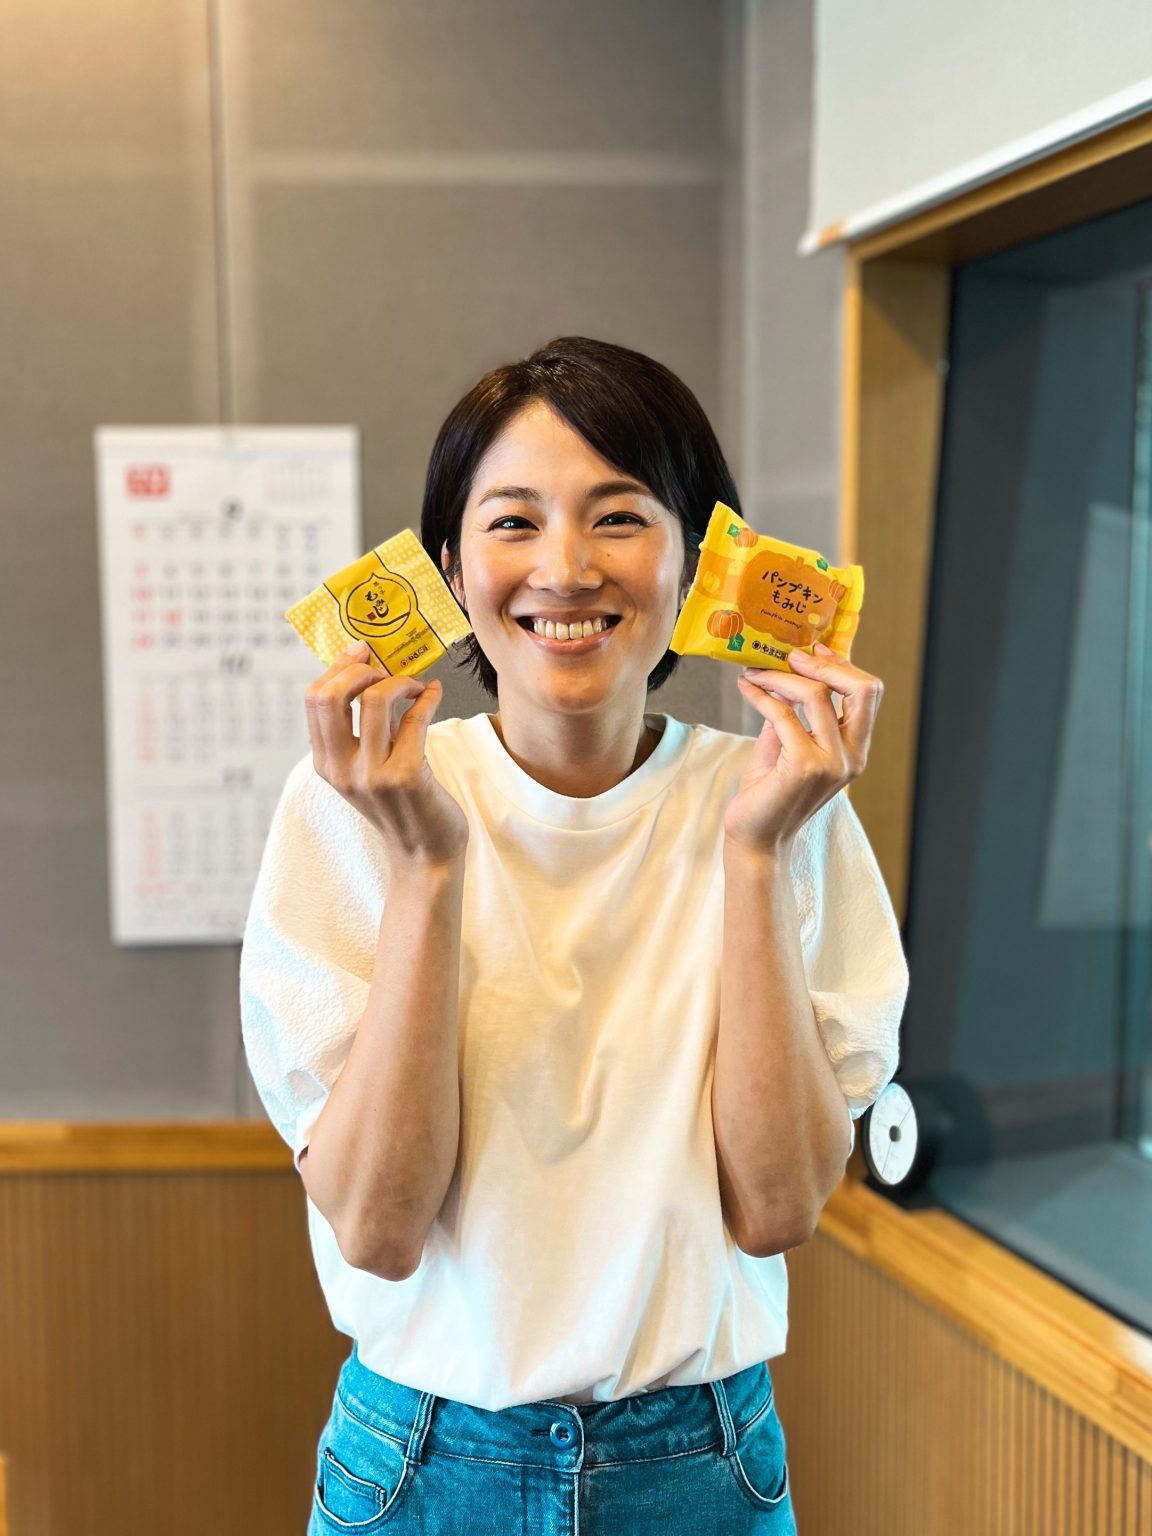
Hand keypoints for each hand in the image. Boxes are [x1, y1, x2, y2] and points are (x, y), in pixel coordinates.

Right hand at [304, 641, 468, 864]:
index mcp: (326, 764)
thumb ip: (358, 735)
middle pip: (330, 696)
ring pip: (375, 700)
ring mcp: (372, 774)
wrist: (425, 856)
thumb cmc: (400, 807)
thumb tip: (368, 675)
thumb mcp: (364, 772)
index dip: (337, 668)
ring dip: (400, 681)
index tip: (361, 652)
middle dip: (359, 669)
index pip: (314, 700)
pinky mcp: (406, 775)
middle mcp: (342, 769)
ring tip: (415, 685)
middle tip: (384, 666)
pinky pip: (414, 719)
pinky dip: (427, 698)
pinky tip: (434, 694)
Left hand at [724, 642, 883, 856]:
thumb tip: (786, 672)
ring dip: (781, 676)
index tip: (813, 650)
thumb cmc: (770, 793)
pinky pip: (783, 714)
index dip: (843, 665)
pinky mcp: (803, 766)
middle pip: (861, 689)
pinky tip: (746, 688)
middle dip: (826, 663)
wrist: (756, 838)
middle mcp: (852, 756)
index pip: (868, 694)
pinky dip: (761, 695)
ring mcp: (831, 762)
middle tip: (791, 656)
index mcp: (855, 750)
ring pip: (817, 694)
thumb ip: (796, 713)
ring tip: (755, 673)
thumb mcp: (788, 744)